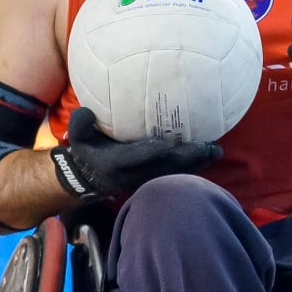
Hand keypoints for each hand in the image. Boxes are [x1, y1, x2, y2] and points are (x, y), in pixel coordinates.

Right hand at [49, 106, 220, 200]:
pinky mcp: (155, 180)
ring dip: (196, 164)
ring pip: (173, 173)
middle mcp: (132, 175)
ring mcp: (146, 180)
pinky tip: (210, 154)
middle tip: (205, 146)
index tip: (164, 144)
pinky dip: (195, 166)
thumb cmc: (87, 149)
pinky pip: (177, 175)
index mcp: (112, 163)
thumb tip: (86, 111)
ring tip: (215, 150)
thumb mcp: (76, 136)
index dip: (147, 153)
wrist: (91, 176)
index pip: (131, 159)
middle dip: (184, 158)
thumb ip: (79, 123)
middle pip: (161, 168)